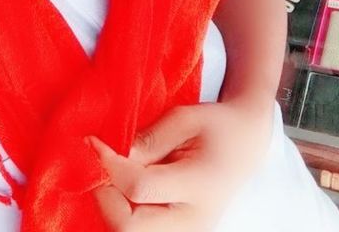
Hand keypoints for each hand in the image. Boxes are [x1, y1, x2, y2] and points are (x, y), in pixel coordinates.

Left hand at [89, 99, 274, 230]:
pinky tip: (124, 187)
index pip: (139, 188)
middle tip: (101, 163)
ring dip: (113, 206)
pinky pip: (140, 231)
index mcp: (200, 186)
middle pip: (129, 227)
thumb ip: (150, 139)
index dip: (109, 166)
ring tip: (116, 174)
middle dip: (105, 195)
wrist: (246, 144)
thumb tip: (114, 156)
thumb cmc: (217, 125)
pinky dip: (124, 212)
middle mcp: (194, 220)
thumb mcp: (185, 118)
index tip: (92, 142)